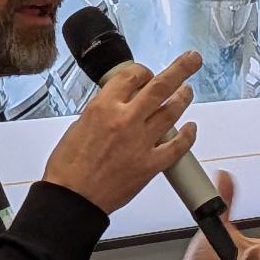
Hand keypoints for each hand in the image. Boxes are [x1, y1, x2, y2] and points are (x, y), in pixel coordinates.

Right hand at [41, 51, 200, 214]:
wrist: (72, 200)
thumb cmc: (68, 168)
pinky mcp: (150, 165)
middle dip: (181, 69)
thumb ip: (103, 112)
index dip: (142, 71)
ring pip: (172, 112)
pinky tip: (192, 128)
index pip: (131, 76)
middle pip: (161, 86)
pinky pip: (177, 147)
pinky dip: (188, 136)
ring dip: (184, 98)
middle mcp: (126, 120)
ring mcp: (141, 142)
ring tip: (188, 91)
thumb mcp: (78, 125)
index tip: (145, 73)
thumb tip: (118, 105)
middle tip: (192, 60)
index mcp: (103, 107)